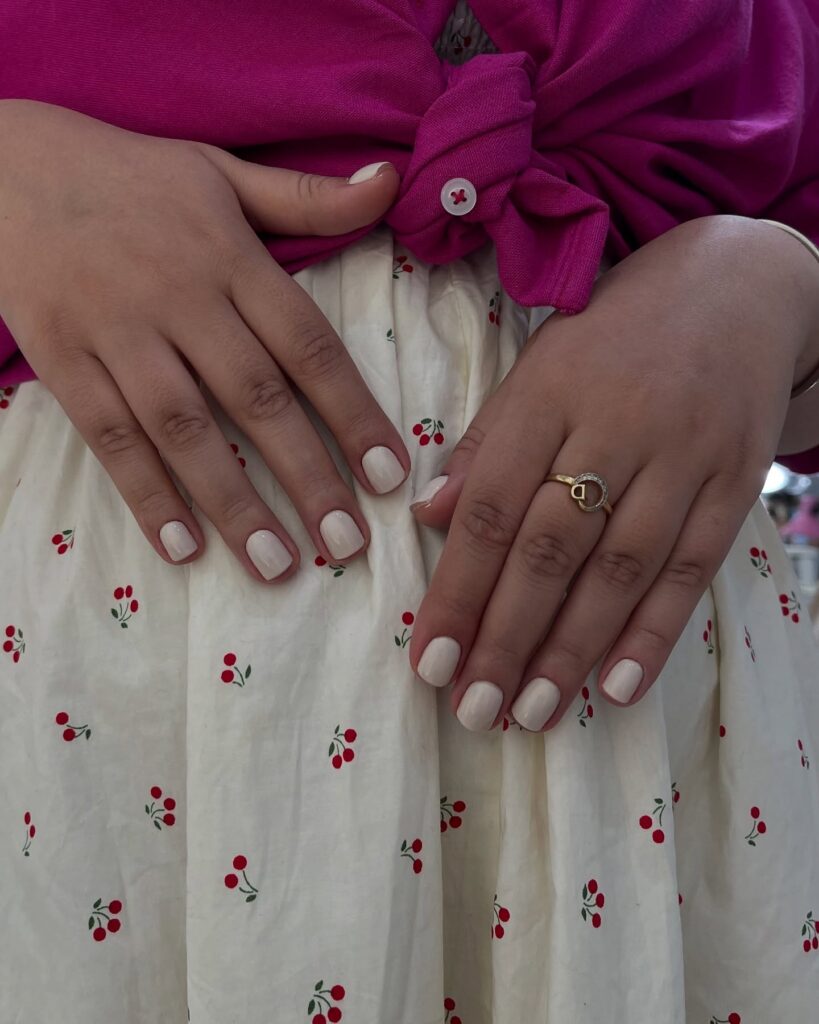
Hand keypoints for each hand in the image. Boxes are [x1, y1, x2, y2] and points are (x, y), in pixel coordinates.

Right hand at [0, 99, 407, 579]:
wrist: (5, 163)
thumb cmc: (132, 177)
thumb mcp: (223, 171)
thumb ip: (308, 197)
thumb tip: (392, 184)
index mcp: (231, 258)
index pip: (308, 346)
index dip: (353, 412)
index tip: (389, 474)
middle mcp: (180, 299)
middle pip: (256, 398)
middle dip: (307, 476)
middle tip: (347, 544)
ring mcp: (118, 332)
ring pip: (185, 429)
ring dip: (233, 502)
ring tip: (276, 565)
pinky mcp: (62, 359)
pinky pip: (109, 434)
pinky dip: (145, 492)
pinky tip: (181, 547)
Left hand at [408, 215, 817, 730]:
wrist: (735, 287)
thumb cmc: (614, 334)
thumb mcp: (537, 367)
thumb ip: (485, 442)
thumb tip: (429, 516)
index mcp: (548, 396)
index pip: (491, 508)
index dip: (457, 589)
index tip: (430, 658)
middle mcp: (614, 427)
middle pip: (550, 550)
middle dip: (506, 637)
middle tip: (474, 711)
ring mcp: (682, 457)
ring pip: (618, 569)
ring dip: (571, 649)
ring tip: (532, 713)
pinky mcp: (734, 481)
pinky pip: (693, 567)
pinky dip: (655, 630)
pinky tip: (619, 687)